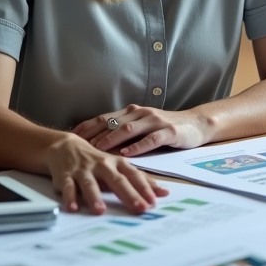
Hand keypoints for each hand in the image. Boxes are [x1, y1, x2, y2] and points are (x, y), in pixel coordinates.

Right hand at [45, 133, 168, 213]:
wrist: (66, 146)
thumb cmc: (98, 161)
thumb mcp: (119, 167)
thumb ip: (139, 180)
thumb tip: (163, 193)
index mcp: (118, 164)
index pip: (135, 176)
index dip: (145, 188)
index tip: (155, 201)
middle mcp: (103, 166)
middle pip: (117, 181)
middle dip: (130, 195)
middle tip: (140, 208)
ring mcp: (84, 170)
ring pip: (90, 184)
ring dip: (95, 197)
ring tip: (100, 211)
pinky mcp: (66, 175)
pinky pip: (68, 187)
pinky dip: (70, 197)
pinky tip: (72, 208)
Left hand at [72, 105, 212, 157]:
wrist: (196, 123)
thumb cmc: (166, 128)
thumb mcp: (142, 126)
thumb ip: (123, 131)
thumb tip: (96, 143)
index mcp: (132, 112)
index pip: (104, 117)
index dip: (86, 126)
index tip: (69, 136)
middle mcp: (141, 113)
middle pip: (112, 122)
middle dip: (93, 134)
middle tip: (78, 147)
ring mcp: (155, 121)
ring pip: (129, 128)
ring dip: (111, 139)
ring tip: (98, 149)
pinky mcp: (169, 131)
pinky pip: (151, 139)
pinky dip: (137, 146)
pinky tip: (127, 153)